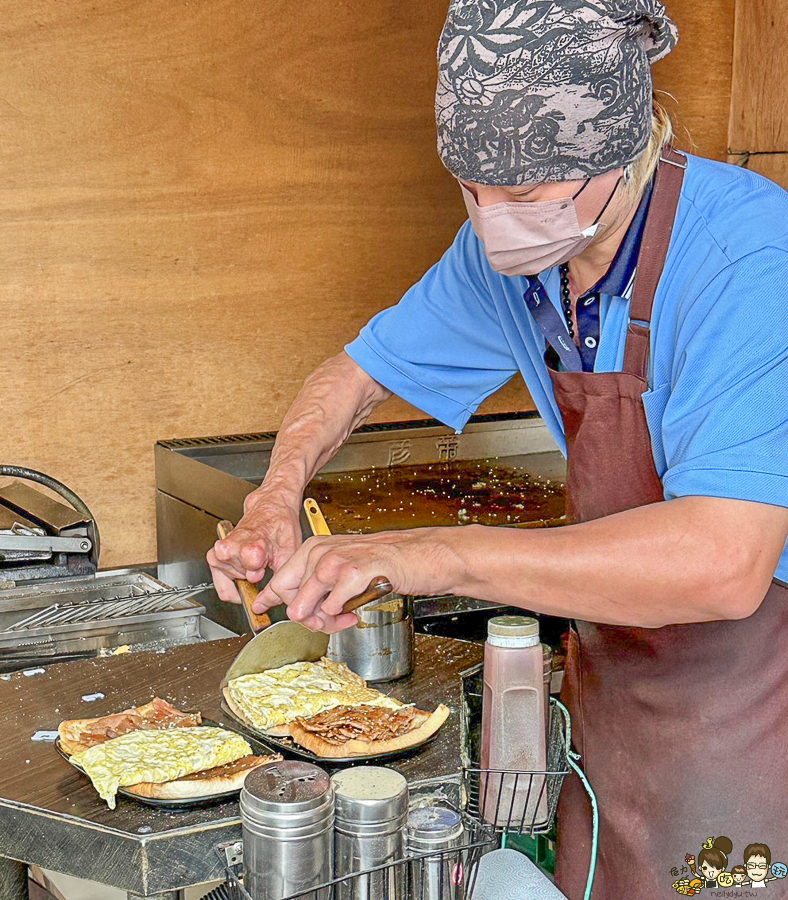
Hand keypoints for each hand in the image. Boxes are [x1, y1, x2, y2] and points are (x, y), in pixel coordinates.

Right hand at [207, 488, 301, 603]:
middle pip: (240, 578)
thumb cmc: (280, 527)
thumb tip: (276, 599)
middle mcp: (232, 547)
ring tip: (253, 561)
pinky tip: (243, 569)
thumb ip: (281, 577)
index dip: (257, 575)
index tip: (262, 572)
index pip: (250, 569)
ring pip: (229, 580)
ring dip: (242, 576)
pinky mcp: (215, 553)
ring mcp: (222, 550)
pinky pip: (219, 580)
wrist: (271, 508)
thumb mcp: (289, 552)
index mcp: (252, 545)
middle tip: (262, 564)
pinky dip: (231, 579)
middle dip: (252, 577)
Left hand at [255, 527, 463, 631]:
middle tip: (328, 621)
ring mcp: (335, 560)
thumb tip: (299, 610)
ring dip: (322, 621)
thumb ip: (319, 585)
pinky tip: (355, 609)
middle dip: (305, 618)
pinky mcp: (354, 572)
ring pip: (305, 606)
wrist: (421, 554)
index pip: (280, 579)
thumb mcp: (344, 568)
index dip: (268, 599)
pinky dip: (341, 615)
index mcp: (314, 548)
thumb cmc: (385, 562)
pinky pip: (331, 607)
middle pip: (289, 598)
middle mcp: (320, 551)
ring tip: (343, 618)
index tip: (260, 608)